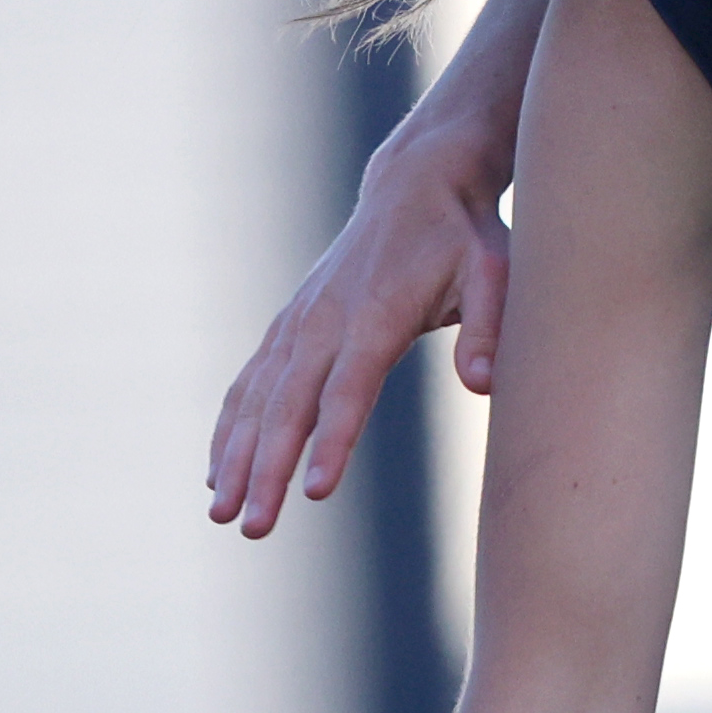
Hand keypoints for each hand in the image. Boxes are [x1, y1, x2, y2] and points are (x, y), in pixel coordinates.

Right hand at [212, 122, 510, 530]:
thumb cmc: (464, 239)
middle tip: (250, 526)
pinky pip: (249, 382)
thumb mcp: (494, 275)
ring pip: (256, 398)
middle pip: (288, 406)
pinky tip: (217, 472)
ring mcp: (299, 321)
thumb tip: (484, 383)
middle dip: (265, 469)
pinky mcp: (290, 324)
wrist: (417, 186)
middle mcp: (324, 321)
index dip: (331, 441)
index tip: (314, 491)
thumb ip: (491, 329)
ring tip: (220, 511)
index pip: (347, 390)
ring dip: (235, 456)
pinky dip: (229, 426)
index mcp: (374, 316)